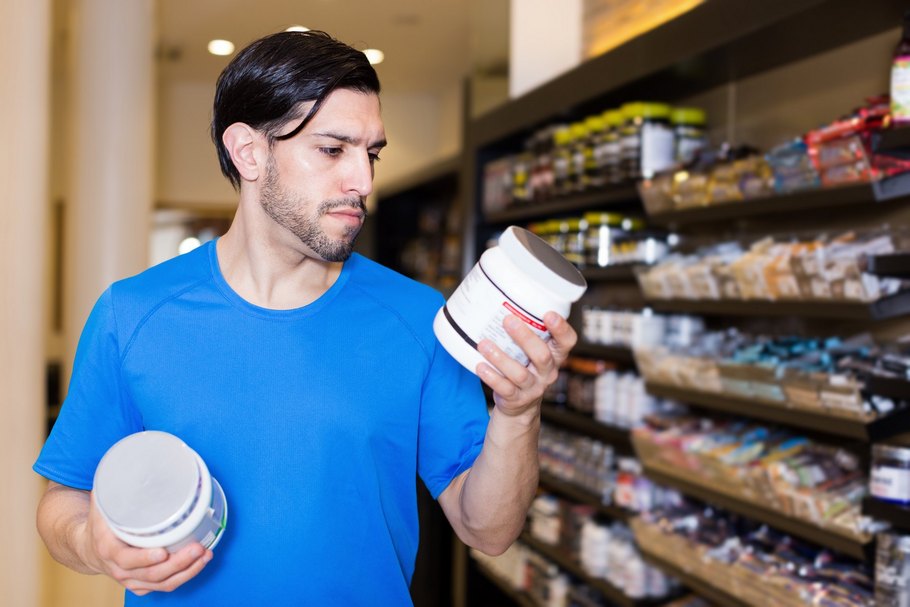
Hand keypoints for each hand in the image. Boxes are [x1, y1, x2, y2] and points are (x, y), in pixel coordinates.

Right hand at [80, 492, 212, 594]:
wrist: (87, 547)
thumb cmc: (99, 523)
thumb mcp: (101, 505)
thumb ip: (114, 489)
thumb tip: (129, 465)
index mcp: (109, 549)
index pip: (127, 559)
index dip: (145, 558)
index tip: (163, 551)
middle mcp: (120, 569)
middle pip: (152, 574)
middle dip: (178, 563)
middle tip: (198, 548)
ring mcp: (132, 579)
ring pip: (161, 584)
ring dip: (187, 571)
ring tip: (206, 555)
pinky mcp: (141, 584)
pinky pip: (164, 586)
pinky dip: (184, 577)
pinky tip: (200, 563)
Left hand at [476, 311, 576, 417]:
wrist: (519, 405)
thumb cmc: (525, 367)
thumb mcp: (532, 351)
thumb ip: (527, 331)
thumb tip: (500, 297)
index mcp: (555, 356)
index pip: (567, 342)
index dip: (561, 329)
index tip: (548, 314)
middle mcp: (547, 372)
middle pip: (542, 356)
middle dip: (525, 337)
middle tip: (508, 320)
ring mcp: (533, 387)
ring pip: (519, 374)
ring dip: (500, 358)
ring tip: (484, 344)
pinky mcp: (516, 399)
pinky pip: (504, 388)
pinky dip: (491, 377)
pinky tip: (480, 366)